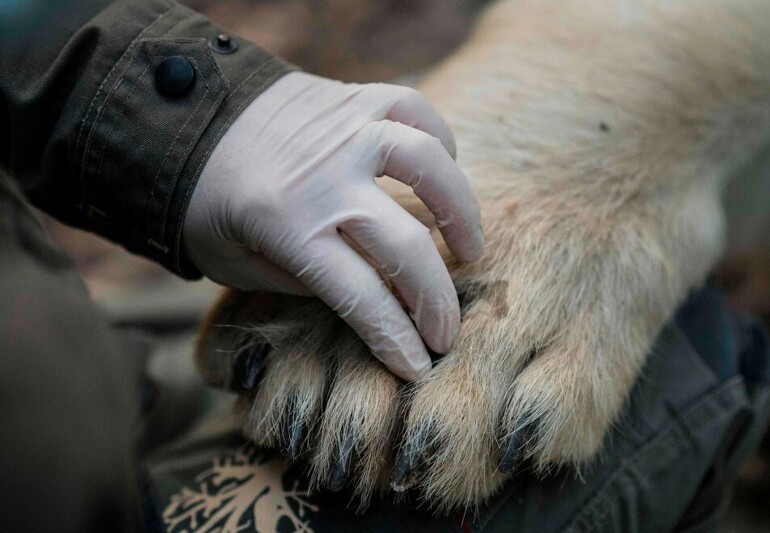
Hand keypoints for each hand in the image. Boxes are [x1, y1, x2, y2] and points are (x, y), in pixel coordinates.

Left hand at [183, 72, 482, 380]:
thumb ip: (302, 283)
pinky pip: (414, 110)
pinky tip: (445, 167)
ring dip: (460, 212)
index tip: (418, 367)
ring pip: (428, 165)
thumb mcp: (235, 264)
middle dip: (435, 304)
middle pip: (405, 247)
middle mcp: (324, 178)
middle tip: (446, 332)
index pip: (362, 297)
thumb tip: (372, 294)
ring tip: (470, 249)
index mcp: (287, 228)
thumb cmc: (206, 205)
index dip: (396, 340)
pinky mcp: (353, 99)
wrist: (187, 120)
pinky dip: (439, 138)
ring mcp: (344, 131)